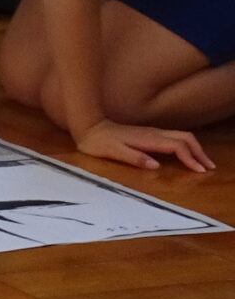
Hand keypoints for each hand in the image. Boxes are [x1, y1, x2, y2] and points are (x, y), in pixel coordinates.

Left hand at [76, 118, 215, 174]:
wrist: (89, 127)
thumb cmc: (98, 142)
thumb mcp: (113, 152)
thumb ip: (134, 158)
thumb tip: (155, 166)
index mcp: (148, 139)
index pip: (177, 147)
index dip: (190, 158)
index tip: (199, 171)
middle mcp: (154, 133)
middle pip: (186, 138)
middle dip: (200, 152)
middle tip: (209, 167)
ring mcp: (153, 132)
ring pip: (182, 136)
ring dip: (195, 148)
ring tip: (203, 163)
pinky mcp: (150, 134)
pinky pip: (175, 138)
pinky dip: (187, 146)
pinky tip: (187, 155)